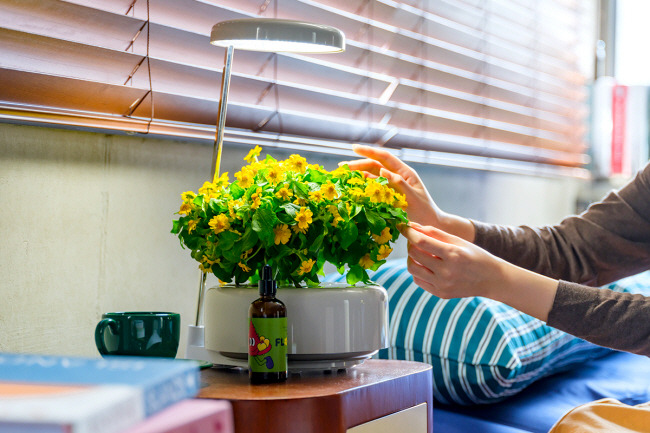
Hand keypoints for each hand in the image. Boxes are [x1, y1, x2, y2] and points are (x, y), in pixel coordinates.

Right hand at [341, 145, 439, 225]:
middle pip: (375, 166)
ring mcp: (393, 187)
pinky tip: (353, 188)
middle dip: (358, 164)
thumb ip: (398, 183)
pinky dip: (363, 186)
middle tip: (341, 168)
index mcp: (405, 173)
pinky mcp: (389, 197)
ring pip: (373, 176)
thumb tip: (383, 171)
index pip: (385, 158)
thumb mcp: (412, 198)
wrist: (430, 227)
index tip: (354, 148)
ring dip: (358, 175)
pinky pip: (374, 188)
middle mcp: (398, 177)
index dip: (369, 152)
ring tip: (343, 176)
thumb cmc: (424, 213)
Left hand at [401, 222, 557, 320]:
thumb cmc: (474, 255)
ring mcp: (443, 285)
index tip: (402, 226)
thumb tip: (412, 226)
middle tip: (415, 240)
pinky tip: (426, 265)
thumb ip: (434, 233)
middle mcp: (447, 271)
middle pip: (414, 254)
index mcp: (453, 254)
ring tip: (420, 253)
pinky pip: (418, 280)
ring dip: (411, 258)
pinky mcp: (440, 294)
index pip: (421, 242)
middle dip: (411, 244)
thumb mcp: (458, 240)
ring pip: (412, 268)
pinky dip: (418, 270)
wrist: (491, 279)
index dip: (408, 232)